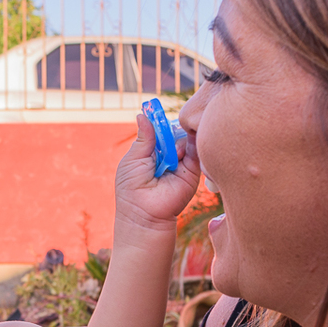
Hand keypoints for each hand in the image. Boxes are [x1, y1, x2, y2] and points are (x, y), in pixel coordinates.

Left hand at [114, 113, 201, 229]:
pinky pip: (196, 152)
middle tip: (166, 127)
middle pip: (174, 132)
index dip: (160, 121)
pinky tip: (182, 147)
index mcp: (152, 153)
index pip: (159, 131)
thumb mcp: (133, 159)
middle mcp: (168, 156)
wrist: (145, 215)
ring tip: (169, 151)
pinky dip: (191, 144)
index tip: (157, 111)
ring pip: (185, 139)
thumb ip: (144, 138)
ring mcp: (181, 163)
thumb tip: (143, 115)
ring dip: (178, 139)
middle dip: (171, 128)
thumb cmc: (132, 190)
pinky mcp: (193, 172)